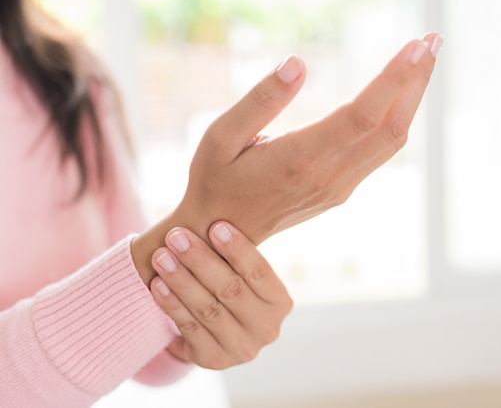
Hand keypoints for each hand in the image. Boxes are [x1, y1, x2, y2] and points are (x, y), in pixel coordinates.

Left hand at [150, 223, 291, 368]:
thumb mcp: (239, 272)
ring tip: (161, 256)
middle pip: (231, 290)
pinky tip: (158, 284)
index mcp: (280, 302)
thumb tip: (218, 202)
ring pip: (208, 309)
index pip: (260, 272)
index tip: (214, 225)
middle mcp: (266, 329)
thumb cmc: (227, 284)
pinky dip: (172, 304)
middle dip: (201, 260)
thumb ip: (234, 251)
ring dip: (181, 280)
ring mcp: (241, 349)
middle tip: (176, 236)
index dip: (237, 249)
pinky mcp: (213, 360)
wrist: (213, 332)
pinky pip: (189, 328)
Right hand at [176, 33, 441, 244]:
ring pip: (391, 141)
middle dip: (417, 82)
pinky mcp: (340, 190)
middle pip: (390, 127)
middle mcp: (327, 177)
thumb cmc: (214, 180)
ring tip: (424, 60)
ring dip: (413, 99)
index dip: (393, 81)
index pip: (360, 116)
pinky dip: (397, 119)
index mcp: (298, 159)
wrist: (223, 237)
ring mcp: (338, 187)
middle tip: (433, 41)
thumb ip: (260, 101)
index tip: (417, 48)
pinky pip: (379, 152)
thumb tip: (298, 64)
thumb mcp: (220, 137)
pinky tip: (400, 94)